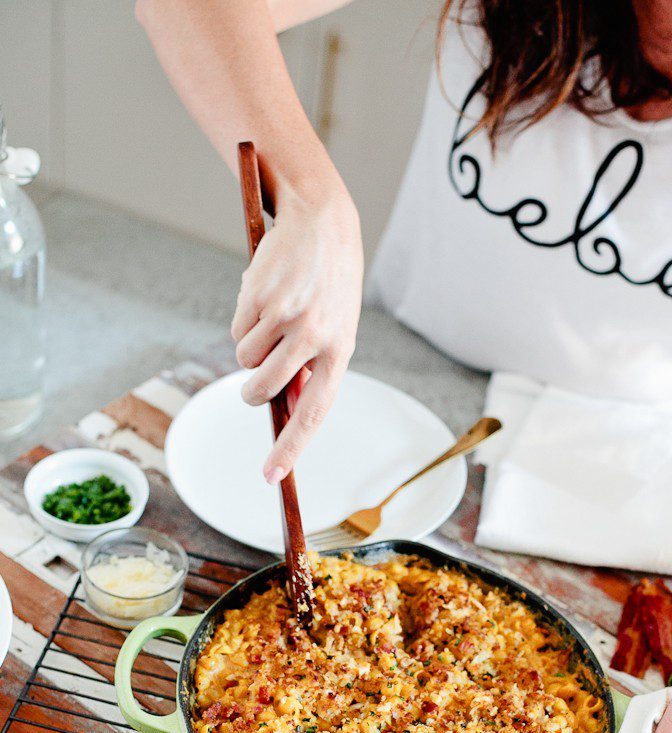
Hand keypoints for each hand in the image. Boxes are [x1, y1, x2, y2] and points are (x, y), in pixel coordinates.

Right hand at [231, 178, 362, 481]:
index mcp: (339, 351)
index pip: (313, 413)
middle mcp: (314, 337)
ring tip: (273, 320)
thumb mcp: (334, 327)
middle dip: (251, 391)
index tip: (271, 476)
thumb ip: (313, 368)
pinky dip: (244, 321)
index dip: (291, 447)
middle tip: (257, 376)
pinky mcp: (261, 296)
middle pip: (262, 390)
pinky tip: (266, 296)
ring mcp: (286, 316)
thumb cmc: (329, 285)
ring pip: (244, 361)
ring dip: (249, 349)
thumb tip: (289, 412)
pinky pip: (237, 330)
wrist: (323, 221)